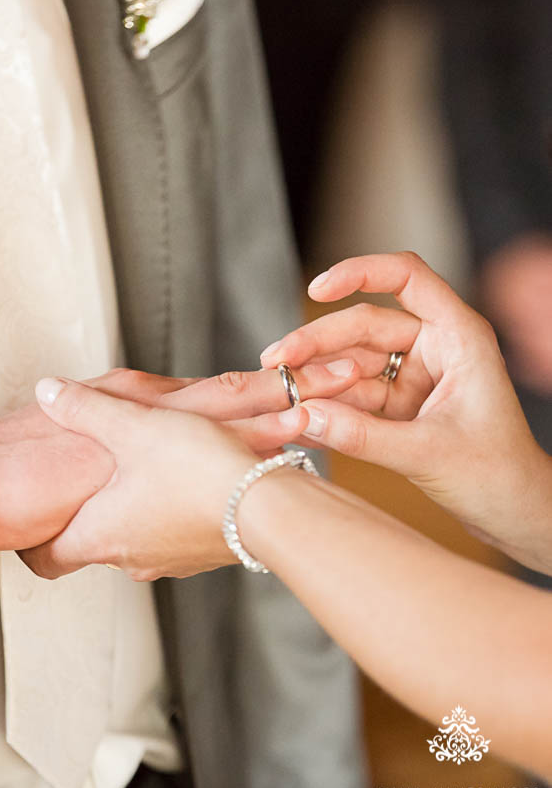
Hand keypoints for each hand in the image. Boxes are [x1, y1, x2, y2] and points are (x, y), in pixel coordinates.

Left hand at [16, 377, 280, 579]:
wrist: (271, 506)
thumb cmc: (200, 471)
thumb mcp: (132, 425)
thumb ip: (84, 408)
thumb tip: (48, 392)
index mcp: (101, 535)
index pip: (46, 558)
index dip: (31, 542)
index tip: (26, 526)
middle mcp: (132, 558)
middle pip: (91, 544)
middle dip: (86, 514)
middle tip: (82, 485)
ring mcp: (170, 560)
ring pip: (135, 538)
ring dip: (132, 510)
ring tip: (140, 473)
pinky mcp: (204, 552)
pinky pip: (173, 534)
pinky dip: (170, 511)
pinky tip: (184, 479)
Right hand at [260, 251, 551, 572]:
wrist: (514, 515)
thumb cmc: (497, 477)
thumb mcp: (428, 455)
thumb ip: (363, 436)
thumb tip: (304, 415)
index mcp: (459, 338)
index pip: (407, 278)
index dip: (360, 272)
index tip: (317, 289)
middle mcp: (434, 348)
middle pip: (362, 326)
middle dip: (316, 342)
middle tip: (274, 364)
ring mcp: (412, 377)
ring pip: (348, 361)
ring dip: (312, 377)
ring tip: (276, 394)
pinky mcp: (395, 406)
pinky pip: (348, 397)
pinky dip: (322, 406)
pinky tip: (292, 416)